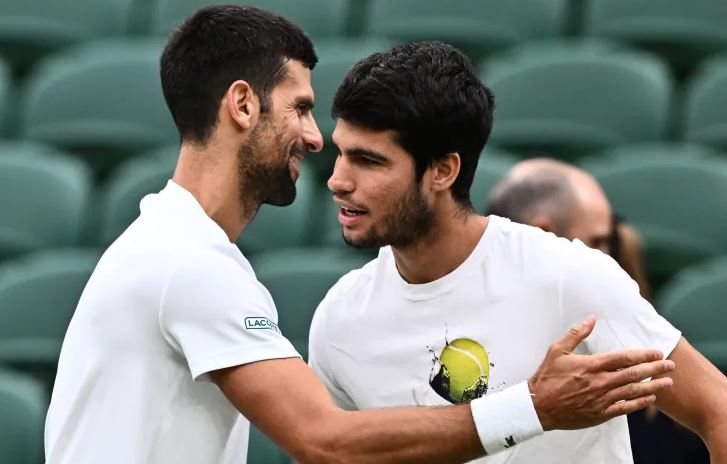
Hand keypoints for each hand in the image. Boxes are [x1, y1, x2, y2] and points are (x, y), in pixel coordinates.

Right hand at [528, 315, 673, 430]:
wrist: (538, 406)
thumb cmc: (547, 377)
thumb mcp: (557, 350)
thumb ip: (576, 334)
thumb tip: (591, 318)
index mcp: (591, 365)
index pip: (623, 358)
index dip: (643, 354)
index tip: (656, 352)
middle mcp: (599, 382)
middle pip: (633, 374)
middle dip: (654, 369)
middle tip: (670, 365)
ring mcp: (601, 399)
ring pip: (633, 391)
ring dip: (653, 386)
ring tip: (668, 382)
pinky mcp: (600, 414)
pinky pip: (625, 408)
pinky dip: (639, 402)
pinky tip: (650, 398)